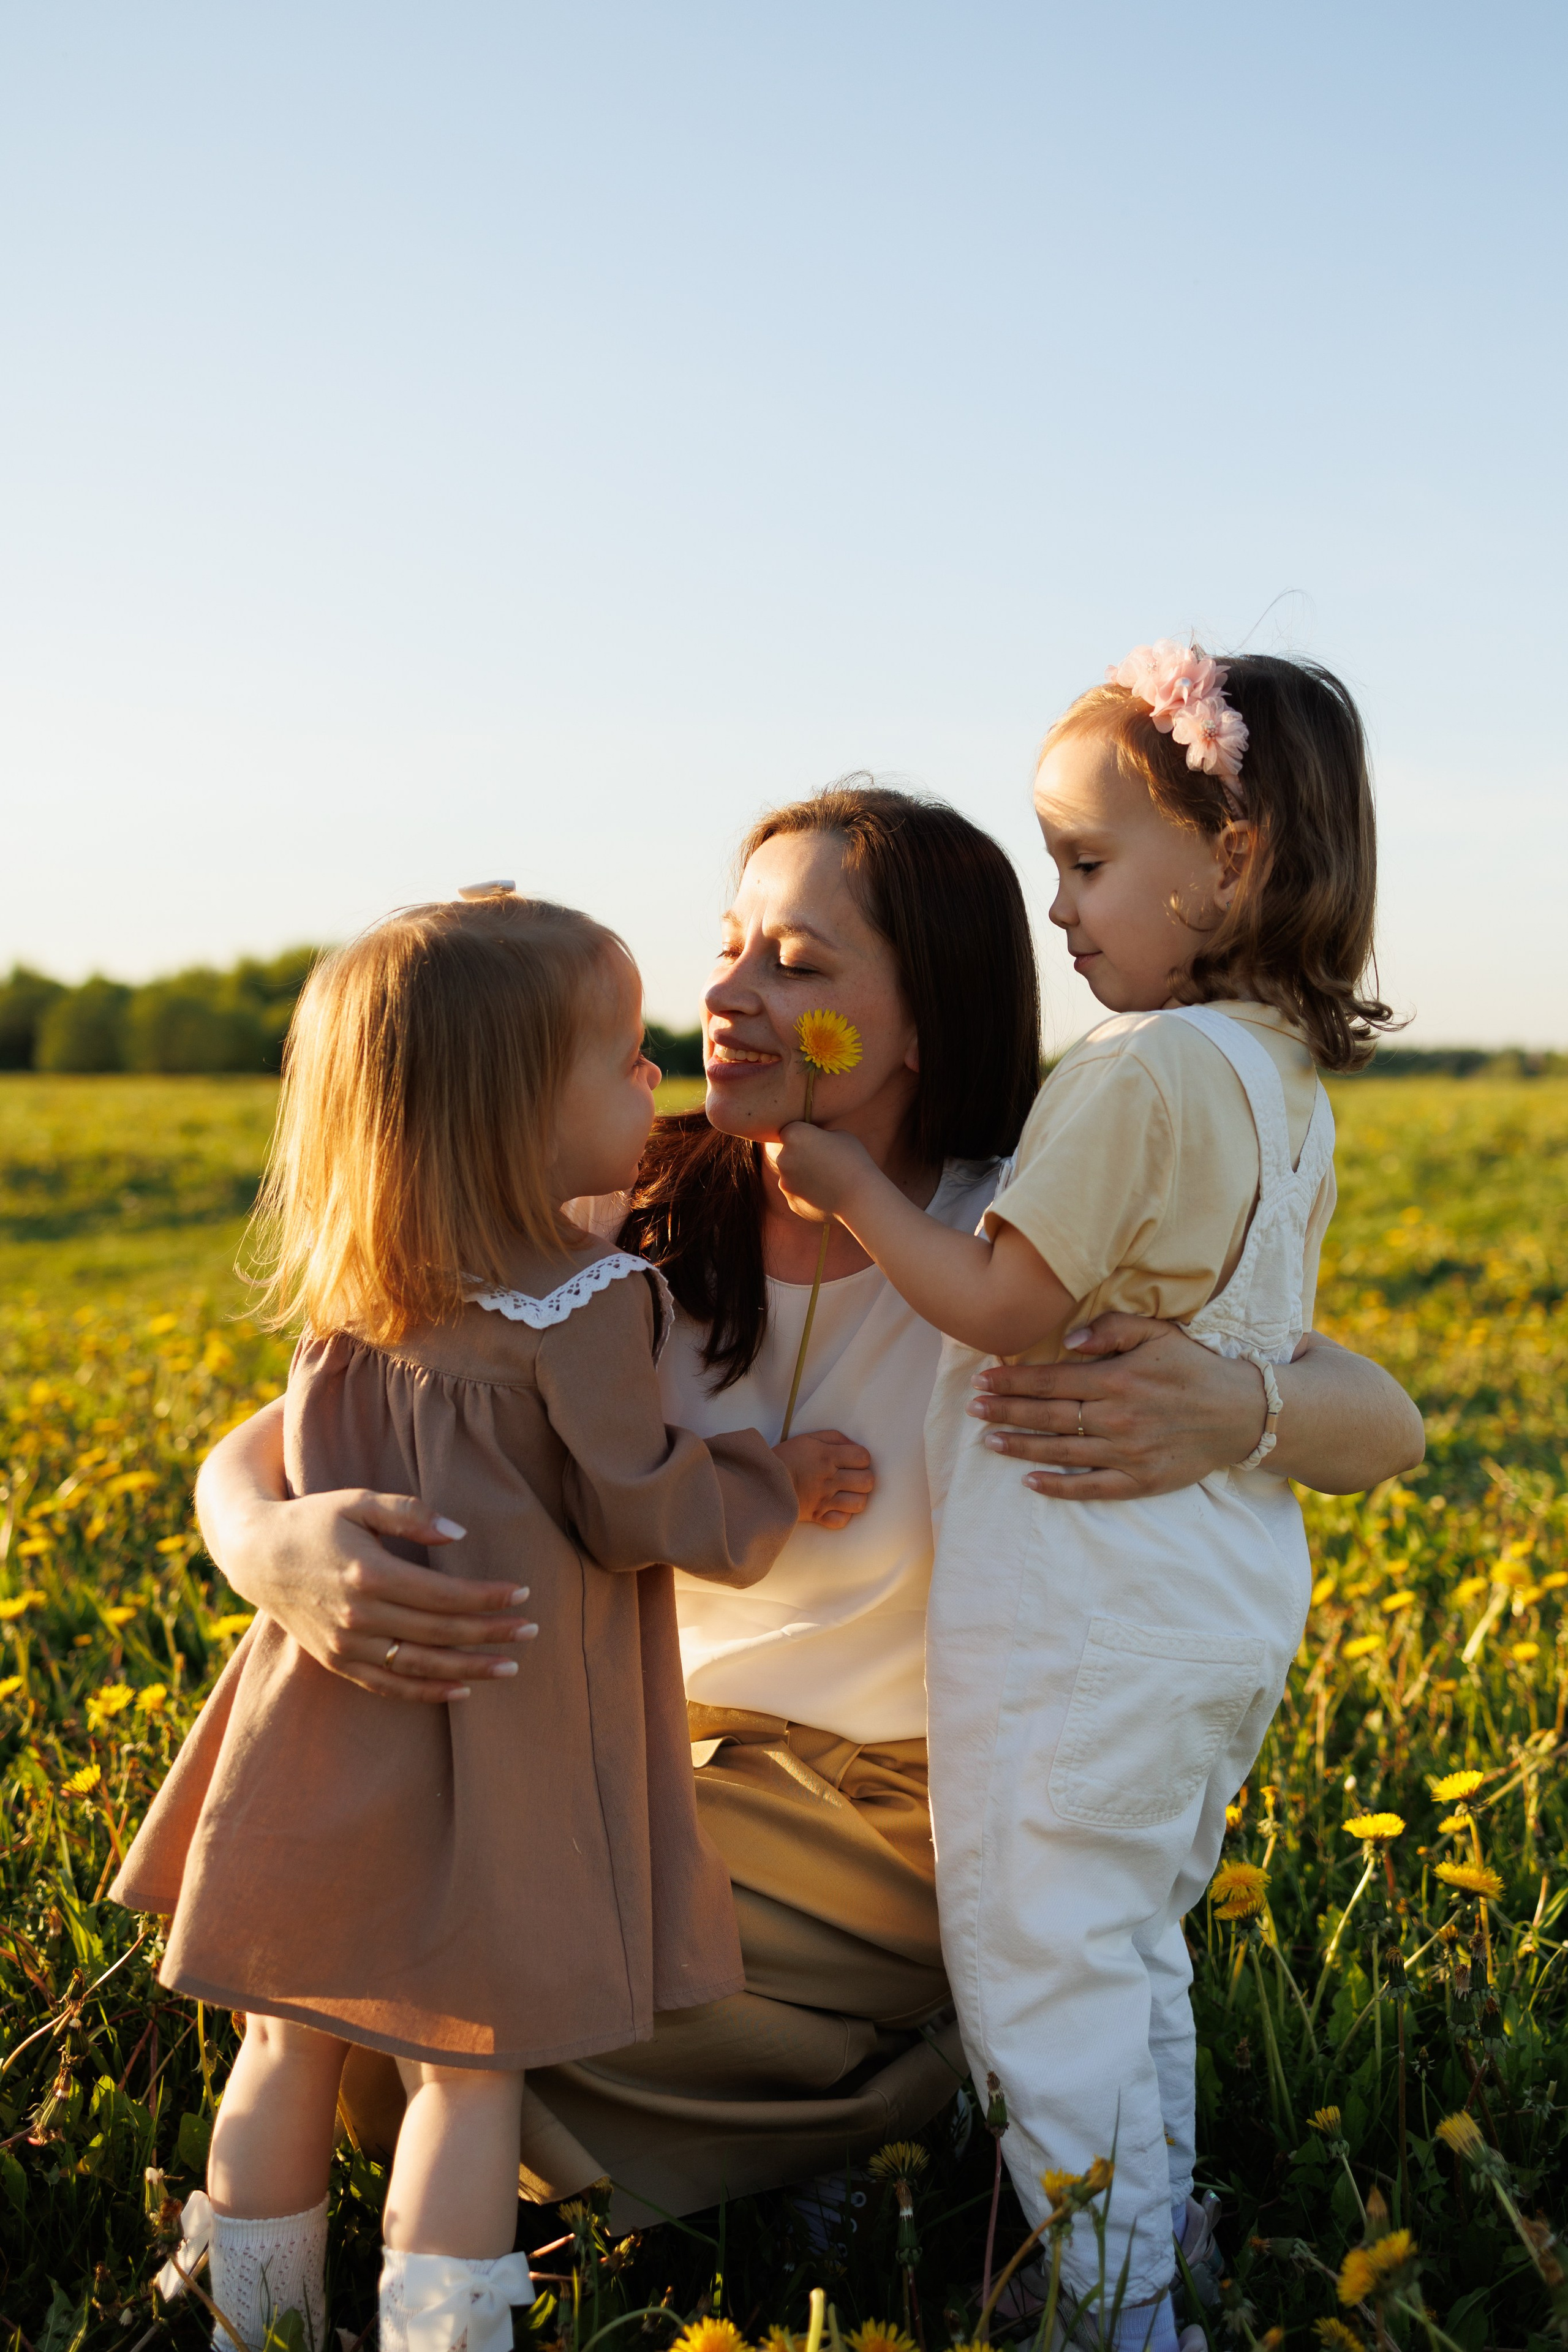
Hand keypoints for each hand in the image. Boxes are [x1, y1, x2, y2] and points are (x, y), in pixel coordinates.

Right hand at [215, 1486, 539, 1703]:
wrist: (256, 1554)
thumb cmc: (314, 1519)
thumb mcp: (360, 1500)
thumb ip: (411, 1513)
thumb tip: (459, 1535)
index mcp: (369, 1573)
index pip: (445, 1595)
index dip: (487, 1597)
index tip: (523, 1593)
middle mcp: (358, 1616)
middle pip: (440, 1633)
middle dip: (491, 1633)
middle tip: (532, 1630)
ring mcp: (345, 1645)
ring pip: (419, 1667)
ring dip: (470, 1669)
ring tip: (511, 1666)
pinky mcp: (335, 1662)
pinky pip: (387, 1686)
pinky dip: (426, 1692)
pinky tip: (461, 1690)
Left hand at [767, 1123, 876, 1222]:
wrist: (860, 1199)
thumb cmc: (854, 1160)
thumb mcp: (839, 1135)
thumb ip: (819, 1136)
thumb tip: (811, 1142)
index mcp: (794, 1134)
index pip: (792, 1129)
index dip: (806, 1134)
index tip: (820, 1141)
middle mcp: (782, 1157)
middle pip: (788, 1153)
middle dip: (802, 1156)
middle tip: (826, 1161)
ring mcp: (784, 1182)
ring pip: (792, 1175)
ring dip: (804, 1176)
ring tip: (829, 1180)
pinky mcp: (791, 1202)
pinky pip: (798, 1193)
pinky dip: (809, 1193)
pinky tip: (828, 1194)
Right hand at [772, 1428, 875, 1528]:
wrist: (761, 1481)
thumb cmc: (786, 1457)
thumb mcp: (808, 1438)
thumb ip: (834, 1438)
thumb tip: (854, 1445)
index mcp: (827, 1456)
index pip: (863, 1457)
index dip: (862, 1459)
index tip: (853, 1461)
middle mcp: (829, 1478)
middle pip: (867, 1481)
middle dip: (864, 1479)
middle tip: (853, 1478)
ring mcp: (824, 1499)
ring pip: (859, 1503)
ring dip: (857, 1498)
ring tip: (847, 1494)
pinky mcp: (817, 1516)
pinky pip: (841, 1521)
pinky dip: (842, 1515)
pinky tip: (836, 1507)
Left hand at [966, 1314, 1266, 1500]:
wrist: (1243, 1413)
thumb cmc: (1195, 1368)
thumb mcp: (1158, 1332)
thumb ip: (1111, 1329)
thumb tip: (1066, 1342)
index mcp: (1116, 1379)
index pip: (1051, 1380)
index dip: (1013, 1381)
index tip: (983, 1380)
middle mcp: (1116, 1417)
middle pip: (1047, 1416)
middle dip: (1005, 1412)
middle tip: (972, 1410)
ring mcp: (1126, 1452)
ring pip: (1060, 1452)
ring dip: (1020, 1447)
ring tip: (988, 1441)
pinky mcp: (1140, 1481)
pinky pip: (1091, 1488)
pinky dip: (1058, 1487)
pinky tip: (1030, 1482)